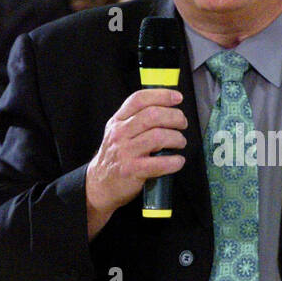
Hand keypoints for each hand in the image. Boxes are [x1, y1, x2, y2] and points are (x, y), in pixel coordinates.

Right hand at [86, 88, 186, 236]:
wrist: (99, 185)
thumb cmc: (116, 158)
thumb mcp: (118, 133)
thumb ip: (136, 120)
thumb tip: (166, 108)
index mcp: (117, 121)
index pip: (139, 99)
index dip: (161, 95)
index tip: (177, 98)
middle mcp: (120, 133)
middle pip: (153, 115)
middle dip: (175, 117)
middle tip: (182, 124)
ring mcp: (125, 152)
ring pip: (158, 136)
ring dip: (177, 138)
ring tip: (180, 142)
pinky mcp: (132, 170)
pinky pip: (159, 163)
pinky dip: (174, 161)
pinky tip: (177, 161)